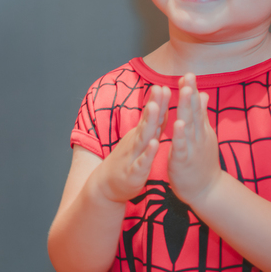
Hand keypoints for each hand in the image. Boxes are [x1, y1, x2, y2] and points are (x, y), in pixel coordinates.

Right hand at [93, 86, 166, 203]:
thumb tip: (159, 104)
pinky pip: (142, 161)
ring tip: (155, 107)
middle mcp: (135, 141)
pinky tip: (154, 144)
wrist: (106, 185)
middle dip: (154, 105)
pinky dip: (148, 153)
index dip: (158, 101)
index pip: (150, 116)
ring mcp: (133, 155)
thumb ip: (151, 124)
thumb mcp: (139, 140)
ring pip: (142, 137)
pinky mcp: (134, 172)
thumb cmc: (127, 160)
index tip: (164, 85)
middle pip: (146, 121)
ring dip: (149, 122)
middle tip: (160, 88)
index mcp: (140, 135)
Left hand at [168, 74, 221, 206]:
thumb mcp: (204, 134)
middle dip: (190, 93)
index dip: (192, 90)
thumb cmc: (202, 161)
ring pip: (189, 125)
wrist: (207, 190)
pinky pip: (182, 147)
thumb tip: (203, 93)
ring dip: (186, 109)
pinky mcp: (183, 161)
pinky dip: (181, 136)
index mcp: (200, 129)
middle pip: (194, 112)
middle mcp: (198, 135)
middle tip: (188, 76)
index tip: (188, 73)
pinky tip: (178, 124)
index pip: (196, 106)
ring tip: (185, 92)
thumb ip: (202, 114)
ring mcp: (192, 148)